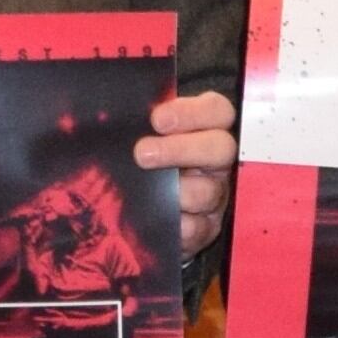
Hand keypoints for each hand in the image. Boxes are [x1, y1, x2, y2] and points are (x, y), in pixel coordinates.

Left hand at [137, 91, 237, 258]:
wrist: (138, 205)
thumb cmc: (144, 158)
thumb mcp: (143, 134)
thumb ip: (140, 122)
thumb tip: (116, 114)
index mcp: (207, 128)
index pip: (217, 110)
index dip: (191, 113)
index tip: (157, 120)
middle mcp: (217, 160)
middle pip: (221, 148)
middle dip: (181, 150)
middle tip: (142, 154)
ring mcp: (216, 195)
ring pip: (210, 191)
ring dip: (179, 190)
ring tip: (148, 193)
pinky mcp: (207, 227)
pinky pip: (200, 227)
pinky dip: (180, 224)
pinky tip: (158, 219)